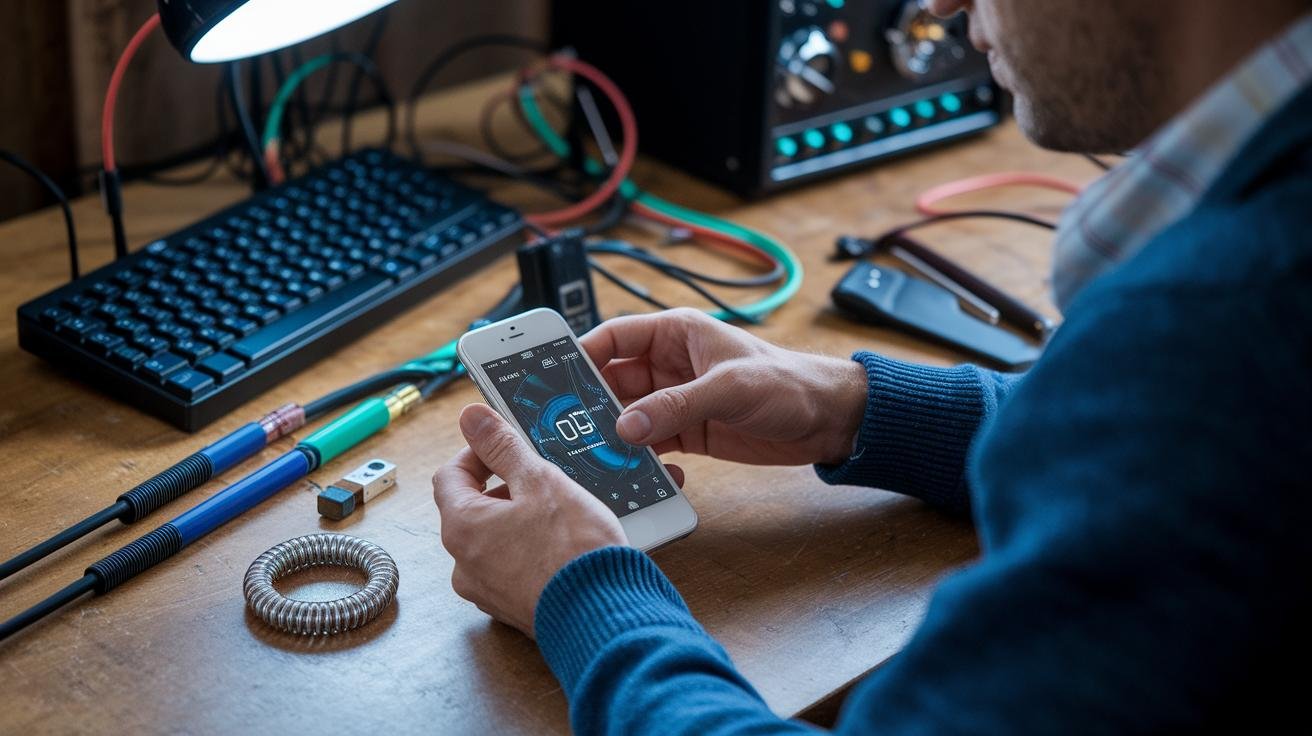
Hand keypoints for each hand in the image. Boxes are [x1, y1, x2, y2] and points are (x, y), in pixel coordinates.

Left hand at [432, 403, 683, 635]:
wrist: (604, 615)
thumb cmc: (574, 549)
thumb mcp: (541, 481)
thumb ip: (503, 447)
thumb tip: (471, 417)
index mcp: (462, 528)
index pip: (450, 475)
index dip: (477, 453)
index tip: (505, 445)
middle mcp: (464, 564)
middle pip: (471, 509)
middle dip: (504, 488)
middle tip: (544, 480)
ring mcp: (487, 591)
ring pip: (493, 540)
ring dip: (518, 520)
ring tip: (560, 515)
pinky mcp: (512, 608)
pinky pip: (511, 568)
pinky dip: (529, 551)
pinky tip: (562, 546)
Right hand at [581, 308, 867, 466]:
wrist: (829, 420)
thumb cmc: (789, 383)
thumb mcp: (730, 388)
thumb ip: (676, 405)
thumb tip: (627, 425)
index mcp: (675, 333)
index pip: (614, 337)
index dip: (581, 355)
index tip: (553, 379)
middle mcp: (669, 365)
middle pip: (612, 382)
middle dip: (590, 404)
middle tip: (564, 427)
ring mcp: (675, 400)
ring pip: (627, 416)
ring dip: (613, 436)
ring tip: (593, 456)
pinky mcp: (686, 432)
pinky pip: (649, 444)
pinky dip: (638, 458)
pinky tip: (633, 472)